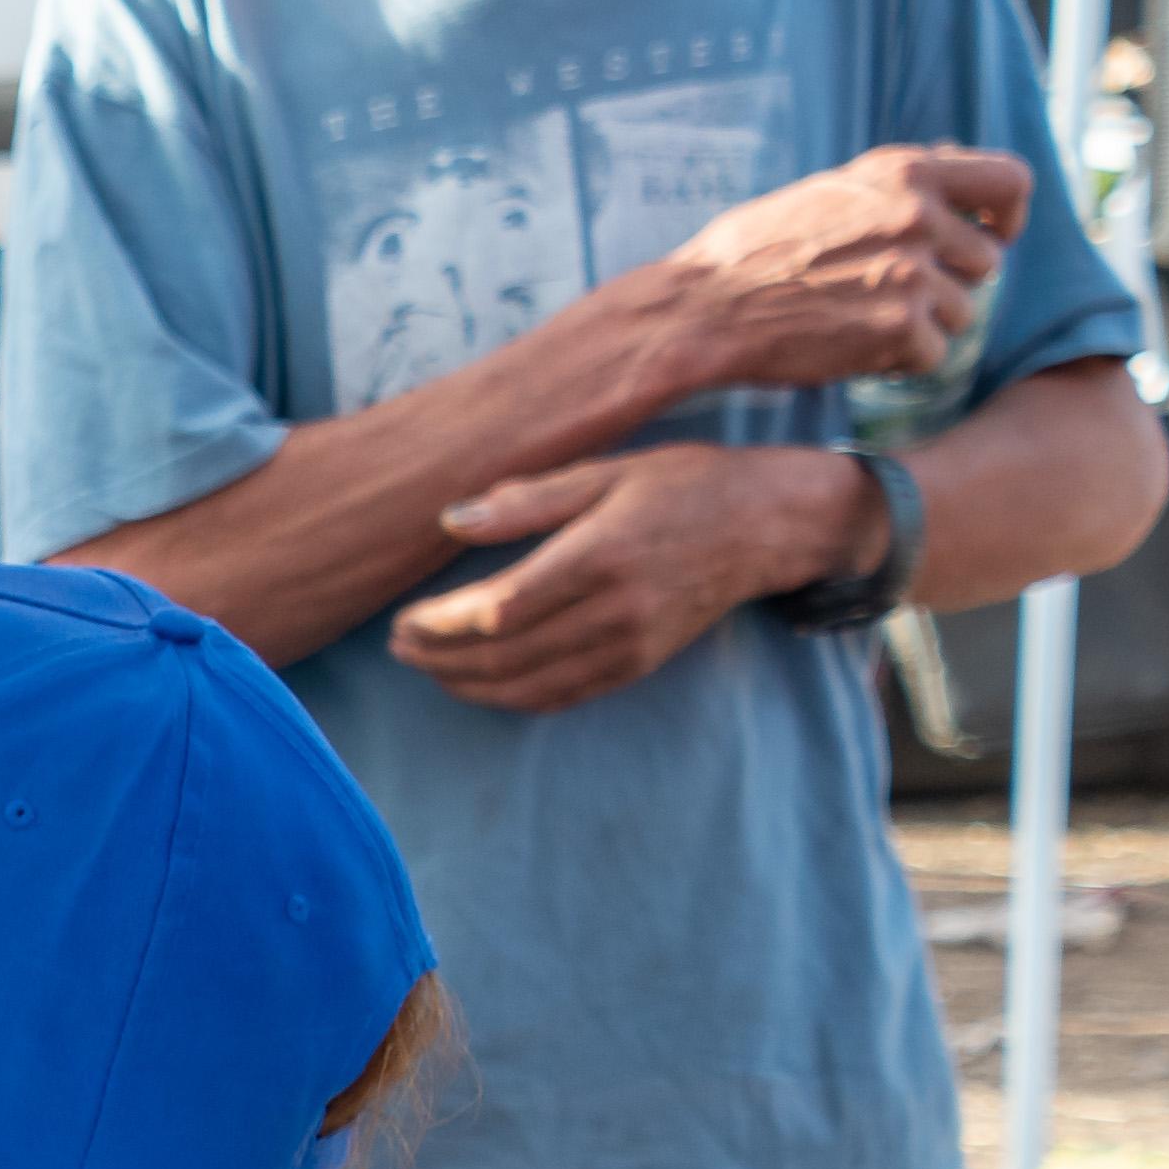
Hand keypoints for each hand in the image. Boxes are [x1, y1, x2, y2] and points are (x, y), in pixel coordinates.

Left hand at [394, 441, 860, 712]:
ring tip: (424, 664)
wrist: (770, 524)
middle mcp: (616, 609)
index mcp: (602, 554)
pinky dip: (507, 697)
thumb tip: (451, 520)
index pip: (501, 609)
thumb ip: (528, 500)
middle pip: (503, 656)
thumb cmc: (685, 485)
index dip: (443, 626)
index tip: (405, 620)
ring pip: (525, 686)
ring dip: (464, 684)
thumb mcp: (607, 470)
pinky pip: (558, 697)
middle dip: (439, 658)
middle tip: (398, 645)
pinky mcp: (636, 666)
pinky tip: (475, 682)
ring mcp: (629, 646)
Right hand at [657, 144, 1023, 393]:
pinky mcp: (901, 328)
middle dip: (948, 285)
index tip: (994, 236)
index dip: (1009, 216)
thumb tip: (960, 167)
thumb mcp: (832, 190)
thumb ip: (900, 185)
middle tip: (888, 297)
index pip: (1010, 181)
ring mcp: (913, 273)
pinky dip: (898, 362)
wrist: (703, 310)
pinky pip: (933, 356)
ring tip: (857, 321)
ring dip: (920, 326)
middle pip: (985, 262)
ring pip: (961, 313)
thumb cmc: (753, 252)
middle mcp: (918, 215)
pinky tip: (850, 349)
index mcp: (905, 171)